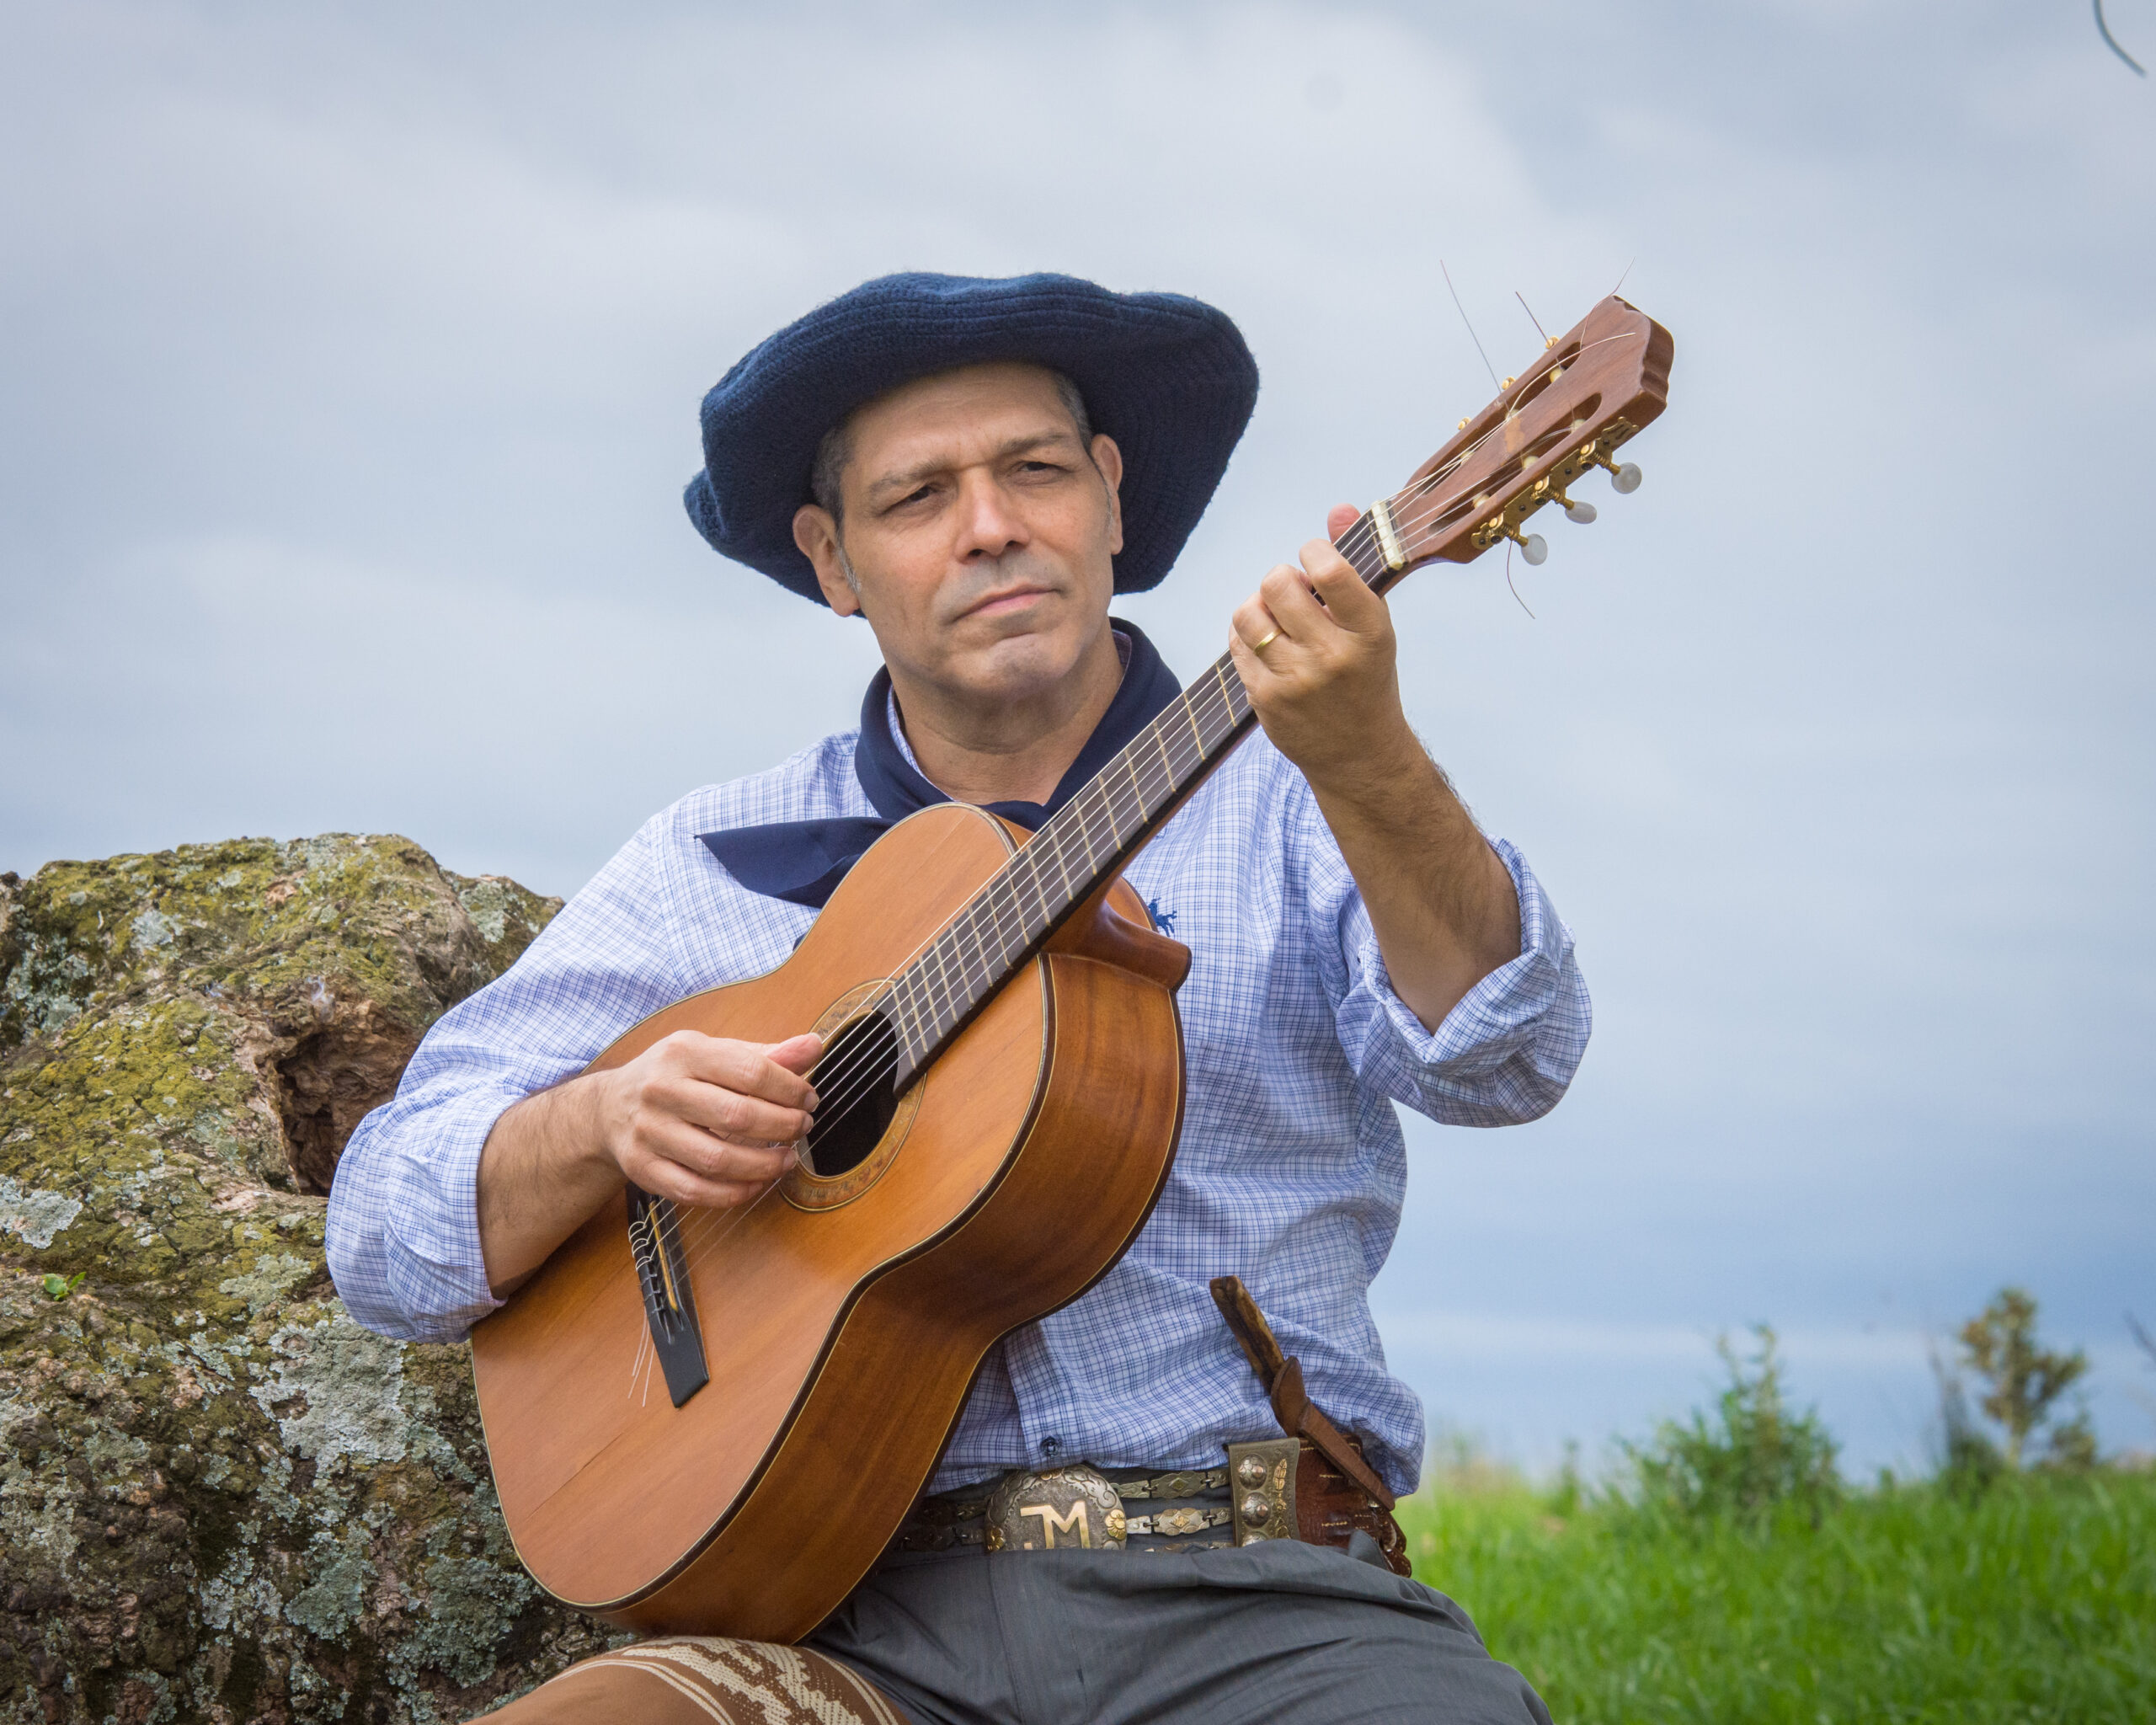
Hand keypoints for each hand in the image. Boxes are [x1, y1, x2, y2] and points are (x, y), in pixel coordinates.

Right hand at [590, 1030, 821, 1209]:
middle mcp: (661, 1090)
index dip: (790, 1089)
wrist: (608, 1108)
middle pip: (737, 1116)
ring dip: (763, 1165)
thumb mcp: (713, 1052)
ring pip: (717, 1159)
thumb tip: (813, 1045)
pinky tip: (756, 1183)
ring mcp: (649, 1132)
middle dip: (782, 1126)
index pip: (751, 1071)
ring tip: (787, 1158)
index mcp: (684, 1053)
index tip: (809, 1099)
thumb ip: (765, 1053)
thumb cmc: (675, 1077)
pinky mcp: (641, 1168)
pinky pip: (694, 1190)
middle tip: (802, 1127)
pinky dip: (733, 1193)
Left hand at [1228, 504, 1418, 789]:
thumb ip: (1352, 564)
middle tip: (1293, 593)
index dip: (1312, 552)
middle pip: (1277, 585)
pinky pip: (1237, 644)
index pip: (1330, 570)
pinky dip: (1247, 636)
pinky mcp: (1265, 699)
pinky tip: (1268, 645)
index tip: (1314, 559)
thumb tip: (1337, 508)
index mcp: (1370, 632)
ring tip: (1276, 618)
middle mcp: (1333, 657)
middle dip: (1281, 580)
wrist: (1359, 753)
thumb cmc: (1365, 676)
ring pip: (1248, 613)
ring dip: (1258, 606)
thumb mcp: (1373, 624)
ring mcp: (1295, 681)